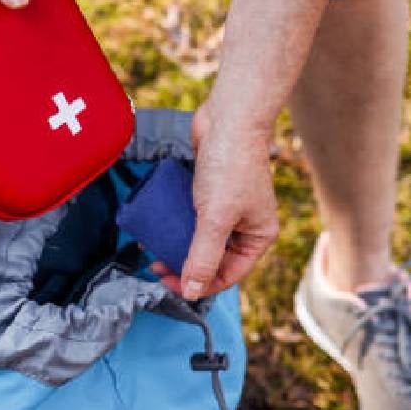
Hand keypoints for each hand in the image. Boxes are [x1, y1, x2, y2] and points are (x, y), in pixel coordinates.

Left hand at [156, 103, 278, 299]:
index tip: (170, 284)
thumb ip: (203, 256)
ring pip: (199, 239)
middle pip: (213, 259)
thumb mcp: (215, 218)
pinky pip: (191, 218)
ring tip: (153, 249)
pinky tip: (157, 227)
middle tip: (157, 267)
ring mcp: (227, 209)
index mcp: (258, 236)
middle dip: (184, 265)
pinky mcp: (209, 193)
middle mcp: (245, 226)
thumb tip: (193, 292)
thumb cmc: (230, 165)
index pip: (228, 274)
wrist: (229, 117)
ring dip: (176, 246)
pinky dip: (175, 224)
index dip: (199, 284)